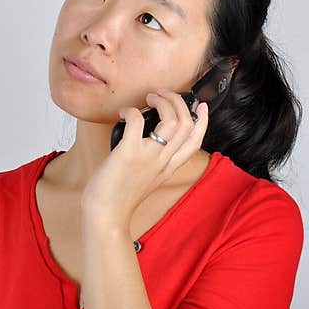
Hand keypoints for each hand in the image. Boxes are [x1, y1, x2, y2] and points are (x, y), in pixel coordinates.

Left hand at [81, 88, 208, 229]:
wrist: (106, 214)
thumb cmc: (118, 196)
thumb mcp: (144, 178)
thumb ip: (151, 160)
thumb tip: (142, 137)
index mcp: (168, 167)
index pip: (196, 141)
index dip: (203, 120)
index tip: (201, 106)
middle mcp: (163, 161)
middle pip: (187, 124)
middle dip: (178, 102)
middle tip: (161, 95)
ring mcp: (148, 157)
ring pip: (172, 121)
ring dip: (162, 102)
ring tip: (148, 98)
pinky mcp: (129, 153)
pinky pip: (137, 121)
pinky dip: (131, 111)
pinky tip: (124, 113)